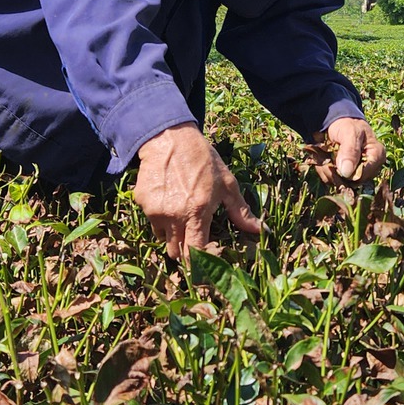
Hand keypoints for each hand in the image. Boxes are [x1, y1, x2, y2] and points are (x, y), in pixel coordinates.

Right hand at [133, 124, 262, 258]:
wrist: (169, 138)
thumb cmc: (203, 160)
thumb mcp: (227, 184)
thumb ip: (241, 212)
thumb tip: (262, 231)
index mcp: (197, 212)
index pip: (194, 253)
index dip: (198, 264)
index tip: (204, 266)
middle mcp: (173, 215)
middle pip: (175, 252)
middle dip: (185, 251)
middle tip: (194, 239)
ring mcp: (154, 210)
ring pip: (162, 237)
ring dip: (172, 234)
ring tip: (181, 214)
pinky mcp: (141, 202)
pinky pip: (151, 220)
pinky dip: (160, 217)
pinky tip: (169, 199)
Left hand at [314, 116, 384, 185]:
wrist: (337, 123)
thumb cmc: (347, 125)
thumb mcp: (349, 132)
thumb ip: (350, 150)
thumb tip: (347, 173)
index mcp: (377, 156)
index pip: (364, 173)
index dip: (349, 171)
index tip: (336, 159)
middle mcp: (370, 168)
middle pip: (353, 182)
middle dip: (336, 171)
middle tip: (328, 156)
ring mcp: (358, 174)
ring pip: (341, 183)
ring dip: (329, 171)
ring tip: (326, 156)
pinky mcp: (346, 176)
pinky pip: (334, 181)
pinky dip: (325, 172)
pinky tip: (325, 161)